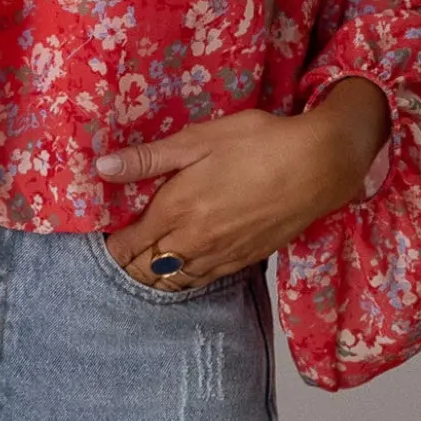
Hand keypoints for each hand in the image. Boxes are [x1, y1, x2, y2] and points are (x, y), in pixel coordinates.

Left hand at [98, 79, 388, 289]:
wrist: (320, 165)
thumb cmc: (257, 143)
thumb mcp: (198, 140)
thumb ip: (148, 159)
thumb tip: (101, 167)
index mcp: (175, 211)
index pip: (129, 244)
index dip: (113, 244)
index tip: (107, 235)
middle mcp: (194, 241)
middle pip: (147, 269)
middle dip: (130, 262)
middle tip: (122, 250)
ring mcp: (222, 255)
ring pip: (175, 280)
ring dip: (156, 274)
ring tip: (146, 263)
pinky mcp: (246, 259)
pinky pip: (204, 280)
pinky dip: (186, 277)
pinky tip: (184, 267)